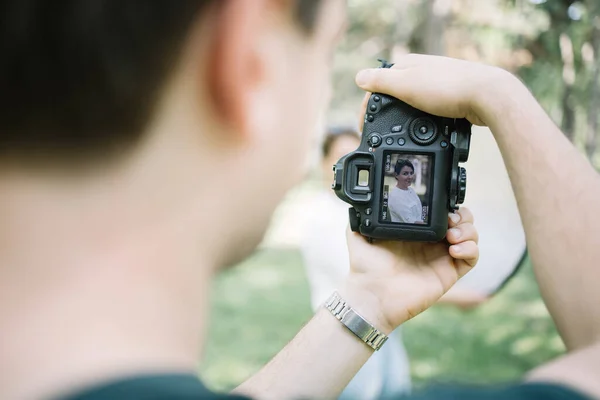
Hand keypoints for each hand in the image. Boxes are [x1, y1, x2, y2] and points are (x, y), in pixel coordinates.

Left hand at [341, 208, 478, 333]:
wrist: (372, 294)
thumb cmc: (365, 268)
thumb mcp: (358, 235)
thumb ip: (360, 216)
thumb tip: (358, 201)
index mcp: (415, 231)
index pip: (440, 212)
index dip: (446, 205)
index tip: (440, 203)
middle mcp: (431, 243)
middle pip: (461, 221)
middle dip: (462, 215)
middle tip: (450, 218)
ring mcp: (442, 258)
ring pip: (470, 237)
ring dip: (468, 230)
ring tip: (452, 235)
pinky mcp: (449, 273)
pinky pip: (472, 258)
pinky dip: (471, 249)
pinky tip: (455, 248)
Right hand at [355, 54, 521, 126]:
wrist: (486, 96)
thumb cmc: (447, 88)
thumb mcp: (405, 83)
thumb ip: (380, 81)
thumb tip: (359, 77)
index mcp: (406, 64)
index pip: (377, 85)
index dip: (367, 107)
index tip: (364, 127)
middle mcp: (421, 71)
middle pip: (393, 95)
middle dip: (384, 114)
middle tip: (379, 135)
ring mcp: (436, 84)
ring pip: (410, 104)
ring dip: (402, 119)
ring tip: (398, 136)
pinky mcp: (450, 97)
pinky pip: (427, 111)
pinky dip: (421, 122)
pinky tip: (423, 130)